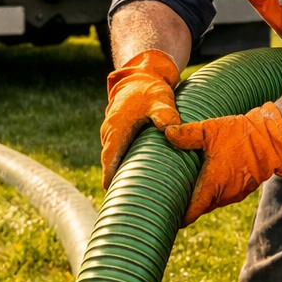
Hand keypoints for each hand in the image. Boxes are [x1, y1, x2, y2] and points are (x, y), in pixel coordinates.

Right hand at [101, 49, 181, 186]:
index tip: (114, 197)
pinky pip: (117, 154)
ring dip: (119, 174)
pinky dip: (123, 165)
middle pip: (109, 164)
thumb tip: (172, 130)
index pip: (110, 159)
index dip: (111, 178)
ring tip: (130, 197)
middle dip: (116, 182)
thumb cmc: (150, 89)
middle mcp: (110, 133)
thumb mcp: (160, 100)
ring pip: (113, 159)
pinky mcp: (118, 134)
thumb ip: (166, 115)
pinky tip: (135, 179)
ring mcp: (112, 134)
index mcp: (117, 129)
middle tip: (125, 205)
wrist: (141, 76)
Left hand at [164, 102, 281, 225]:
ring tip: (186, 195)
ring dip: (202, 199)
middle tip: (171, 204)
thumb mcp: (210, 130)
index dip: (181, 218)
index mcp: (213, 184)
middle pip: (201, 207)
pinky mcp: (245, 188)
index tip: (167, 219)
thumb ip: (187, 134)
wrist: (272, 137)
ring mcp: (236, 193)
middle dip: (188, 207)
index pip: (193, 211)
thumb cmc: (240, 133)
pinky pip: (224, 195)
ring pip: (213, 201)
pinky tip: (207, 183)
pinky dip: (215, 193)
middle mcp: (224, 194)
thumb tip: (165, 132)